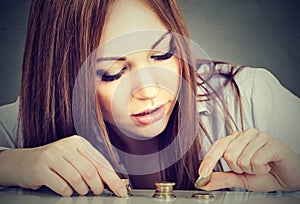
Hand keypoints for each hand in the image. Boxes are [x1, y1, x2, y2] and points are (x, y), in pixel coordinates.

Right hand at [0, 135, 126, 195]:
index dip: (113, 179)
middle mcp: (67, 146)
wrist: (24, 162)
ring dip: (82, 190)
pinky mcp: (41, 168)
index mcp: (79, 143)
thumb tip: (110, 182)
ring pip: (77, 179)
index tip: (121, 191)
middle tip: (96, 191)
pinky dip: (67, 192)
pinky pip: (62, 186)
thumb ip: (91, 166)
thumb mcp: (74, 158)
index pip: (101, 162)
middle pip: (90, 171)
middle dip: (97, 187)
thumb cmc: (54, 162)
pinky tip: (65, 189)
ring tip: (79, 190)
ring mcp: (53, 156)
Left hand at [197, 128, 299, 191]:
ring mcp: (258, 136)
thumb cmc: (266, 174)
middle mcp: (245, 135)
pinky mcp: (270, 142)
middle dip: (239, 169)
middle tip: (251, 168)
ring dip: (251, 170)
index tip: (202, 173)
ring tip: (261, 166)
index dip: (209, 160)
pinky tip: (268, 166)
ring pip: (241, 159)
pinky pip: (255, 161)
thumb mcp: (241, 178)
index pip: (218, 146)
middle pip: (228, 155)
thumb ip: (223, 178)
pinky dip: (261, 170)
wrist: (289, 177)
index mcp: (236, 139)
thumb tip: (205, 180)